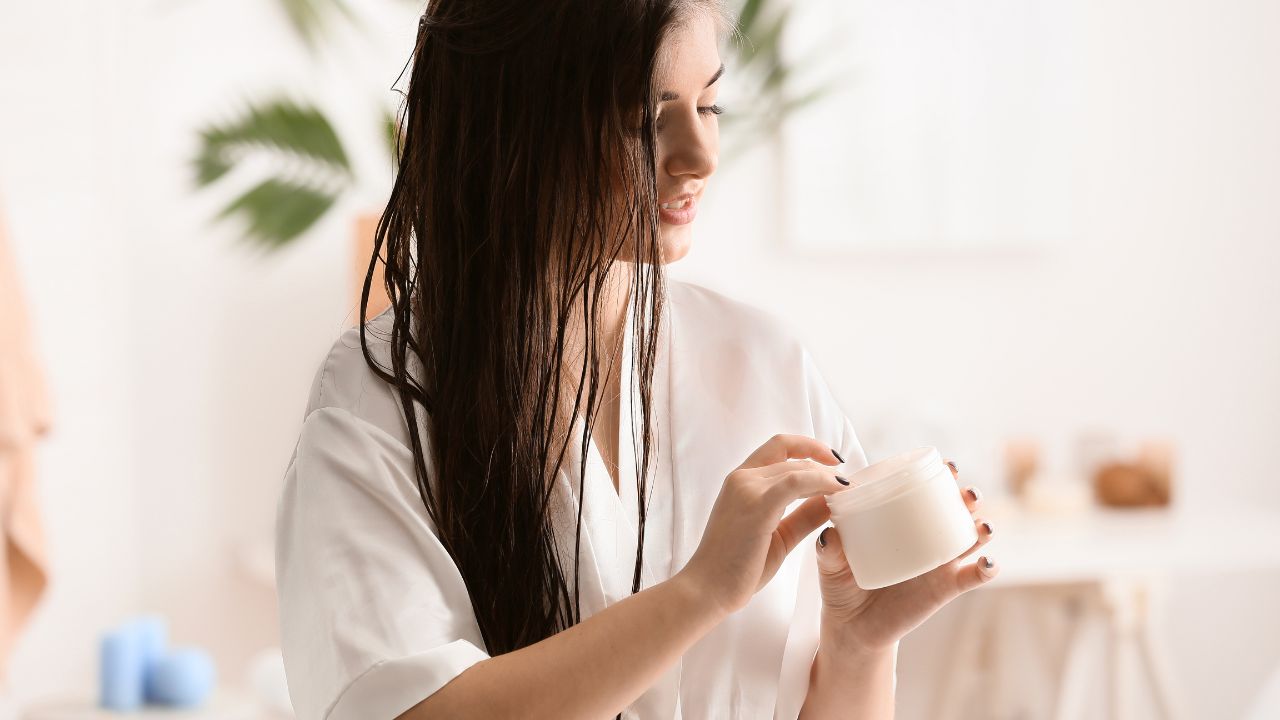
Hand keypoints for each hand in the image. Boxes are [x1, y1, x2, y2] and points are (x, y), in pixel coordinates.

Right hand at [679, 434, 848, 614]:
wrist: (708, 589)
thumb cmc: (737, 567)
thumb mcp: (778, 536)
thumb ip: (803, 516)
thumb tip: (832, 501)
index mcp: (741, 481)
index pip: (779, 447)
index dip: (809, 447)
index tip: (833, 460)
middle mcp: (742, 478)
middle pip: (793, 458)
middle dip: (825, 465)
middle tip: (849, 483)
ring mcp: (747, 490)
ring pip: (797, 467)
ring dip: (826, 475)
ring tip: (847, 490)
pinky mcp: (757, 507)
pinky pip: (796, 483)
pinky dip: (821, 482)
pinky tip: (838, 492)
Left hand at [813, 460, 997, 652]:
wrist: (852, 627)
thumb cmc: (842, 585)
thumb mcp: (830, 564)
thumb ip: (829, 549)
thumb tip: (831, 534)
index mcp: (900, 522)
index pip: (924, 492)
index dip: (940, 476)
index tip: (947, 466)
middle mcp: (924, 538)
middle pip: (955, 510)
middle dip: (968, 497)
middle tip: (967, 493)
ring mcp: (937, 562)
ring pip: (970, 539)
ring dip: (982, 527)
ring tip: (982, 525)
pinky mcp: (944, 589)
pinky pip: (972, 577)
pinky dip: (986, 569)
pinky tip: (987, 563)